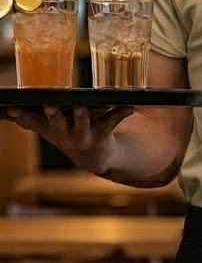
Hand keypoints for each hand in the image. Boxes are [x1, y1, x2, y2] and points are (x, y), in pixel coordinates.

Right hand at [4, 105, 131, 172]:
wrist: (95, 158)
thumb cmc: (68, 134)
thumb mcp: (47, 128)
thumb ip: (28, 119)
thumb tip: (5, 110)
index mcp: (51, 128)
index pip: (33, 121)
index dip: (23, 116)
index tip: (12, 109)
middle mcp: (66, 133)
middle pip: (57, 122)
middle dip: (52, 114)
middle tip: (49, 105)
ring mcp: (84, 134)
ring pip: (82, 123)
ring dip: (82, 115)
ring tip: (82, 106)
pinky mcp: (103, 132)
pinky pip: (113, 120)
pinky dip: (121, 112)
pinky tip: (129, 106)